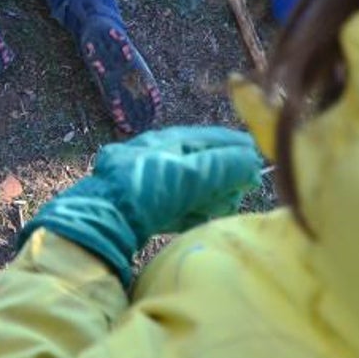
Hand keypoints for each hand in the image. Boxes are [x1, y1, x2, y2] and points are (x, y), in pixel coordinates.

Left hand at [20, 126, 262, 286]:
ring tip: (224, 206)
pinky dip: (187, 210)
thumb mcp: (192, 174)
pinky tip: (197, 219)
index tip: (256, 155)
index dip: (234, 146)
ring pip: (183, 184)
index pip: (208, 137)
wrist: (101, 217)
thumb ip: (224, 166)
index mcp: (165, 140)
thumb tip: (252, 160)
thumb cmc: (148, 189)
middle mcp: (151, 154)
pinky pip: (168, 204)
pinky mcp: (133, 205)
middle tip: (242, 188)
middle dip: (221, 175)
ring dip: (206, 195)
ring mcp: (140, 178)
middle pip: (196, 162)